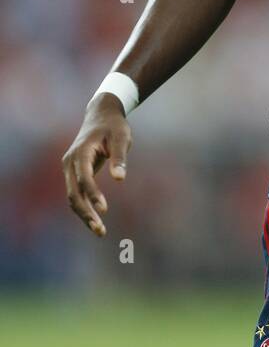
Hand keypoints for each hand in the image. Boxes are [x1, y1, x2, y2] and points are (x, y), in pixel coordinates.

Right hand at [62, 94, 131, 236]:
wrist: (101, 116)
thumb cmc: (114, 126)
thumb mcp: (121, 137)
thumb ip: (120, 157)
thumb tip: (120, 178)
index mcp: (80, 152)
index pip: (84, 178)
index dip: (93, 194)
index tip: (104, 210)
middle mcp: (70, 162)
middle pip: (73, 193)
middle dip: (85, 213)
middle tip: (101, 230)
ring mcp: (70, 168)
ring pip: (72, 197)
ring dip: (84, 214)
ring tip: (100, 231)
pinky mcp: (74, 173)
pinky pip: (76, 194)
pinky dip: (84, 208)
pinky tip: (95, 221)